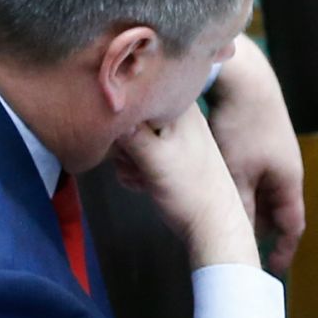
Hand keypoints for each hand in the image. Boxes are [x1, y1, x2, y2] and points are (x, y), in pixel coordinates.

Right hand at [111, 105, 259, 270]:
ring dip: (127, 160)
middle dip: (122, 143)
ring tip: (142, 176)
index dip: (123, 114)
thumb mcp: (155, 158)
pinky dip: (134, 169)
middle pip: (130, 116)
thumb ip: (129, 132)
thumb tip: (106, 109)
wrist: (211, 225)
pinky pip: (136, 154)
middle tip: (134, 162)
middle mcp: (176, 114)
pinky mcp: (165, 154)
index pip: (137, 93)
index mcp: (180, 106)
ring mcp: (170, 136)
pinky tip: (143, 182)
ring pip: (129, 138)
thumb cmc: (190, 190)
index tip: (123, 137)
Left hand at [206, 37, 305, 273]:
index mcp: (288, 181)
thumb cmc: (240, 125)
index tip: (271, 269)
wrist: (244, 77)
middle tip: (233, 244)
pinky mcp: (256, 138)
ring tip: (218, 217)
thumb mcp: (235, 172)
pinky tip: (212, 184)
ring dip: (242, 204)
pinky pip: (248, 171)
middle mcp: (285, 168)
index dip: (282, 250)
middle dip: (255, 227)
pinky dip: (234, 183)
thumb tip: (235, 236)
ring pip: (257, 190)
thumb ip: (238, 205)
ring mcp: (271, 152)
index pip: (292, 226)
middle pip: (273, 210)